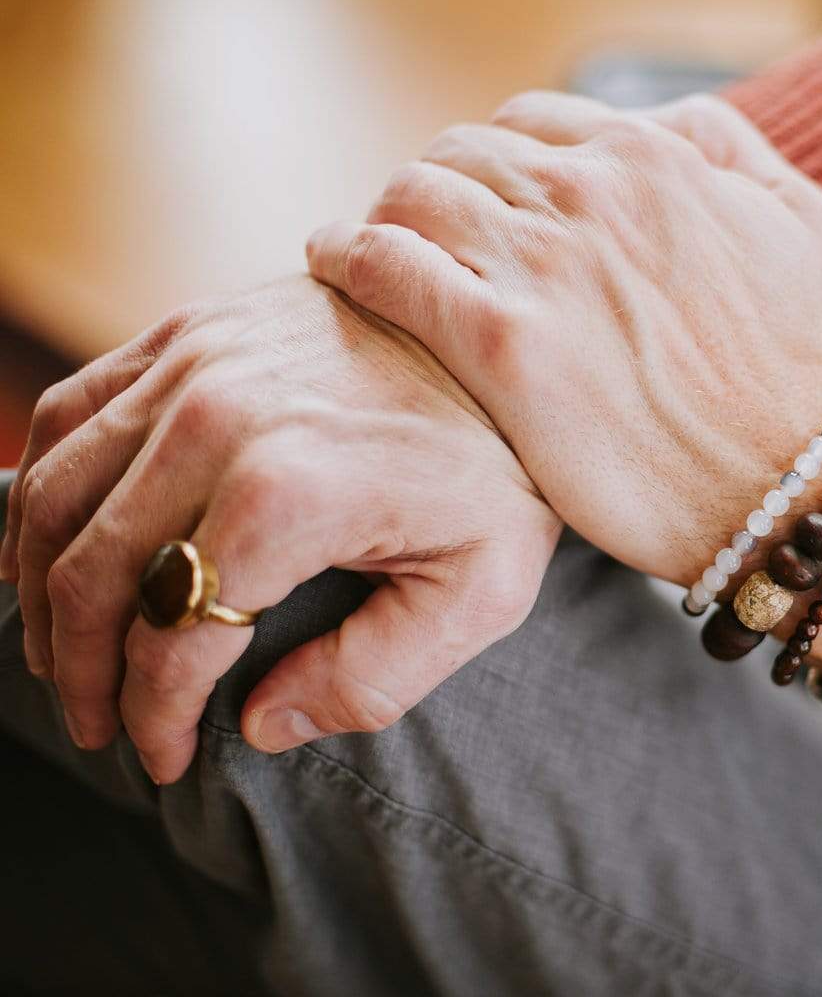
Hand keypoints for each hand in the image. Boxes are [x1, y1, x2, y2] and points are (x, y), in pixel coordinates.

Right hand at [0, 277, 559, 781]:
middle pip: (90, 574)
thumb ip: (373, 677)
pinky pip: (68, 414)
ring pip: (55, 495)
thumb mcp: (483, 590)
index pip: (173, 641)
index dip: (152, 716)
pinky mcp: (186, 331)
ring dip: (38, 589)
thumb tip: (259, 725)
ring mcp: (192, 365)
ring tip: (61, 653)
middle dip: (81, 672)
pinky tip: (50, 544)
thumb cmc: (505, 468)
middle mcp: (217, 422)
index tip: (163, 758)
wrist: (506, 339)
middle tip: (97, 724)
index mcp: (287, 496)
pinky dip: (39, 488)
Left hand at [305, 92, 821, 590]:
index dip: (494, 164)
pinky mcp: (502, 345)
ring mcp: (543, 266)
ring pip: (412, 195)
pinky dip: (347, 254)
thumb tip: (663, 119)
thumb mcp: (798, 223)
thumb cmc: (787, 370)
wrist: (778, 486)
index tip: (481, 208)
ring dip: (385, 217)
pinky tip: (337, 267)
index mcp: (651, 158)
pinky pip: (386, 265)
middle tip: (423, 239)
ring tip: (372, 254)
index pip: (528, 123)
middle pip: (462, 153)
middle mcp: (591, 195)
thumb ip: (729, 146)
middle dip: (438, 189)